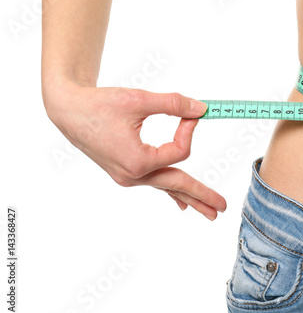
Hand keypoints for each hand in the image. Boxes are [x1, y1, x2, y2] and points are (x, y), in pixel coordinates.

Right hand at [43, 82, 225, 219]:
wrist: (69, 111)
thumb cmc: (100, 104)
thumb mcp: (139, 100)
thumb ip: (174, 104)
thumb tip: (202, 109)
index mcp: (137, 161)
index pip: (179, 151)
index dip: (189, 130)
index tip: (191, 113)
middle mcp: (133, 175)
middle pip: (176, 184)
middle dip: (201, 195)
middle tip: (222, 207)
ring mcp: (128, 177)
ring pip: (166, 187)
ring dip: (189, 197)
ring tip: (209, 212)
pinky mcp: (126, 173)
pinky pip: (154, 184)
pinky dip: (170, 191)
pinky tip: (182, 204)